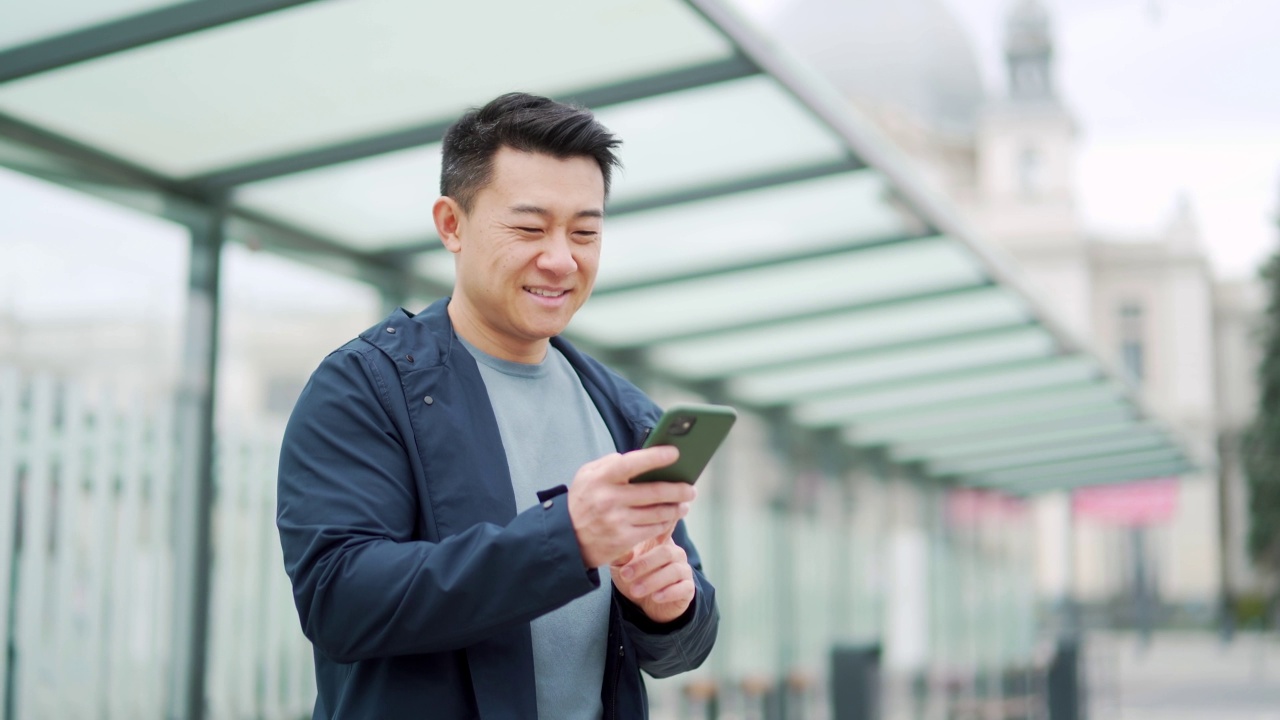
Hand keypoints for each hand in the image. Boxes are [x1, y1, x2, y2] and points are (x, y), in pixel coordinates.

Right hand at [568, 446, 694, 567]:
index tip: (676, 453)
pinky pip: (653, 529)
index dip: (656, 457)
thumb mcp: (587, 476)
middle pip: (655, 492)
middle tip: (691, 488)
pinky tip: (670, 518)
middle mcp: (609, 499)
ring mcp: (617, 521)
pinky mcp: (623, 540)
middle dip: (679, 489)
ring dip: (677, 508)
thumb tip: (640, 457)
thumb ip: (610, 463)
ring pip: (658, 512)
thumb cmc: (582, 501)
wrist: (566, 538)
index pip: (632, 463)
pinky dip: (666, 523)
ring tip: (684, 503)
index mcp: (601, 478)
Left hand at [610, 527, 695, 623]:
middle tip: (625, 575)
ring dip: (653, 581)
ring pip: (674, 571)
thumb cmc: (633, 578)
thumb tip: (621, 545)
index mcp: (660, 541)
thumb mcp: (621, 566)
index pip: (664, 527)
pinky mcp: (688, 589)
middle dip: (644, 564)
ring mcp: (683, 570)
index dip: (664, 520)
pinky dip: (669, 593)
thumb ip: (621, 555)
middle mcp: (675, 553)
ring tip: (635, 590)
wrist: (644, 605)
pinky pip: (683, 588)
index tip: (654, 521)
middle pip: (665, 552)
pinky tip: (655, 597)